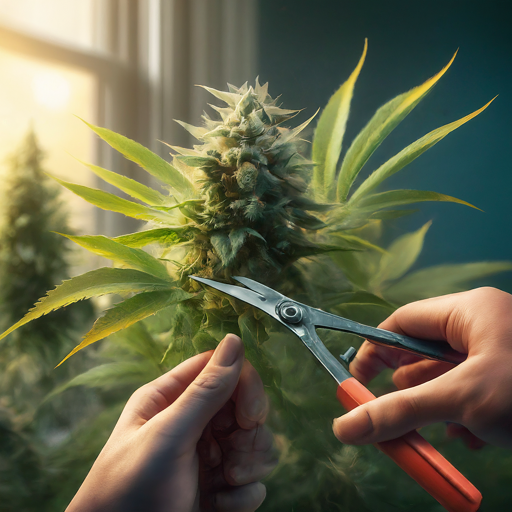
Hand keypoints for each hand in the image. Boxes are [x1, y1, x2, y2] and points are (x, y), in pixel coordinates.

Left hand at [67, 334, 276, 511]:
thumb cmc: (129, 493)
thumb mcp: (167, 437)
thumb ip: (205, 391)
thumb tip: (234, 340)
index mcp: (170, 398)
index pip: (221, 369)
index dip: (244, 386)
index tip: (250, 415)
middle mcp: (192, 421)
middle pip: (244, 406)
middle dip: (248, 434)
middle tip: (232, 459)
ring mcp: (208, 454)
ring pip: (255, 441)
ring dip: (250, 464)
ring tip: (226, 483)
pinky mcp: (219, 486)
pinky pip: (253, 478)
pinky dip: (244, 494)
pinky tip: (221, 504)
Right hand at [332, 287, 511, 448]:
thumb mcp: (462, 400)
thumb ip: (401, 412)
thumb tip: (346, 426)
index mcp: (468, 311)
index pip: (401, 323)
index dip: (375, 352)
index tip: (357, 382)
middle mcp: (481, 326)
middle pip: (422, 355)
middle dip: (412, 391)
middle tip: (401, 418)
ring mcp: (498, 353)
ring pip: (446, 379)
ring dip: (441, 409)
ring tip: (448, 432)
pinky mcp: (508, 378)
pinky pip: (472, 391)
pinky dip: (466, 416)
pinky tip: (473, 437)